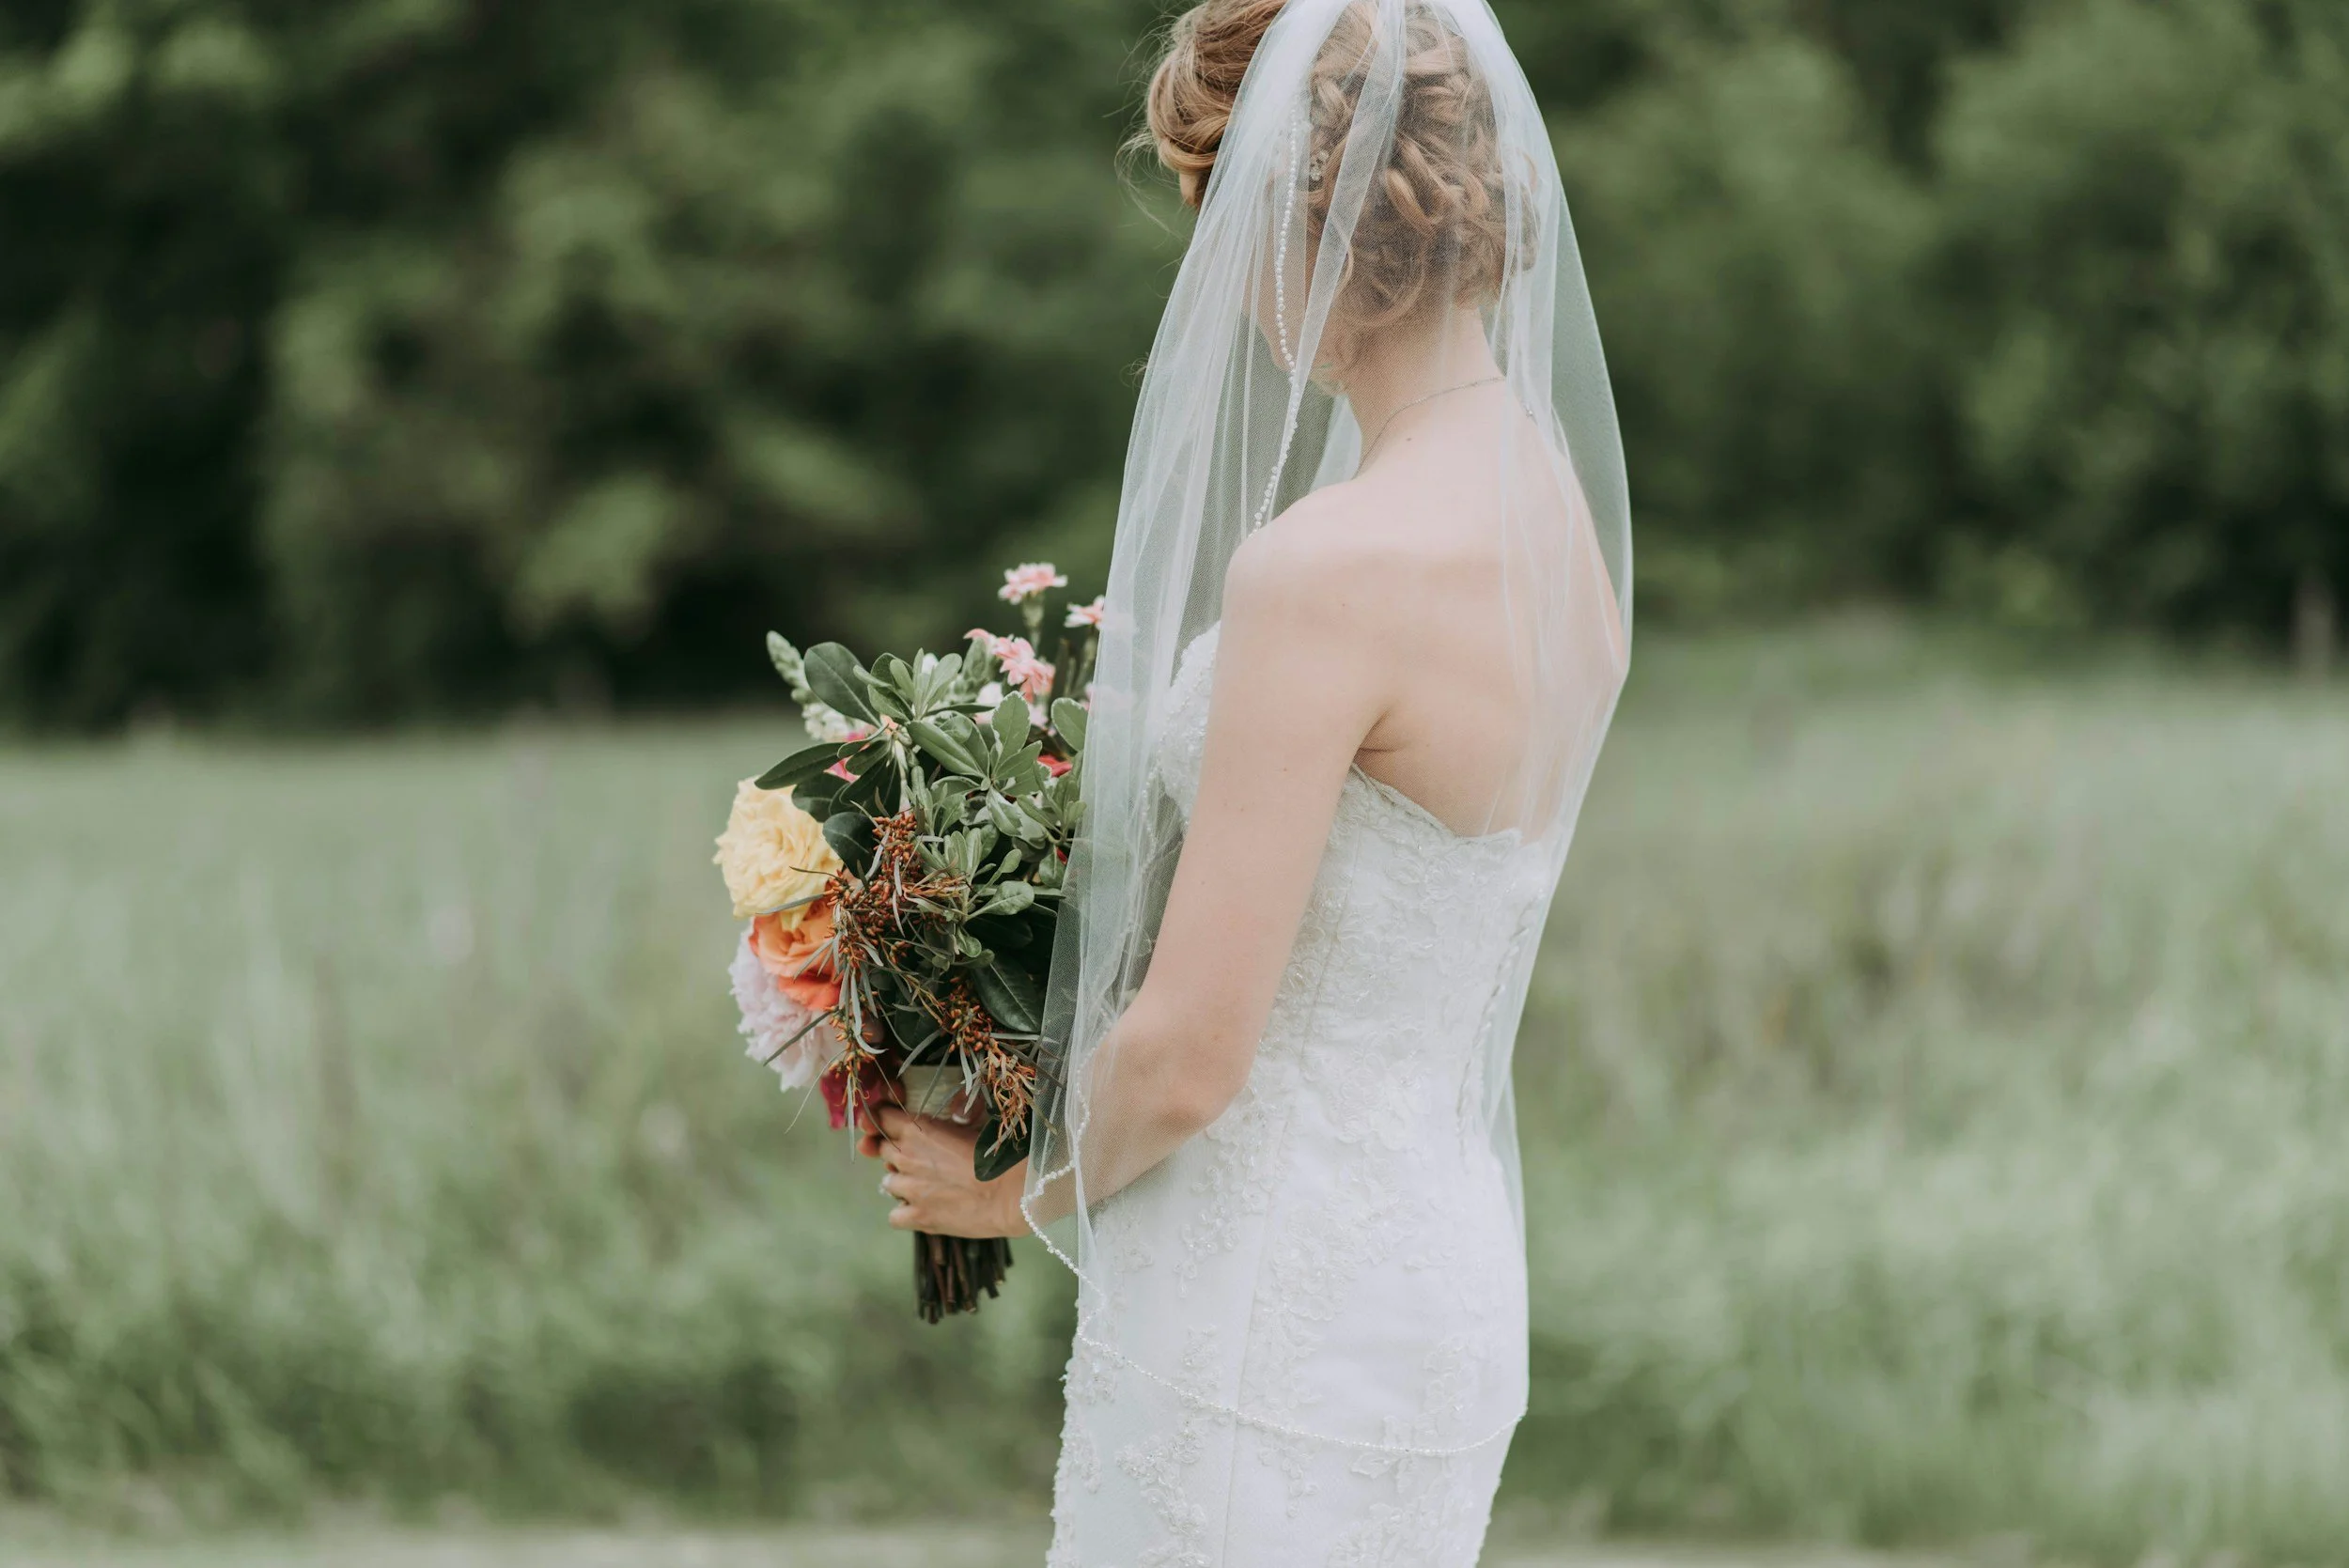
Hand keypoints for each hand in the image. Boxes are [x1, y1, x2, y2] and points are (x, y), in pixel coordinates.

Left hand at [861, 1104, 1028, 1239]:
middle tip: (923, 1158)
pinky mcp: (917, 1217)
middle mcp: (906, 1157)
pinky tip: (924, 1209)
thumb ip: (953, 1115)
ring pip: (887, 1182)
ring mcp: (909, 1189)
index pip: (881, 1118)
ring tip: (927, 1185)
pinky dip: (905, 1213)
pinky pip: (894, 1216)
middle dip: (898, 1152)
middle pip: (884, 1150)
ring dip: (902, 1182)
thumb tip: (951, 1110)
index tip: (896, 1126)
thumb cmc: (999, 1153)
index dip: (887, 1121)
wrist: (1014, 1193)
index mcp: (917, 1129)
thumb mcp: (974, 1123)